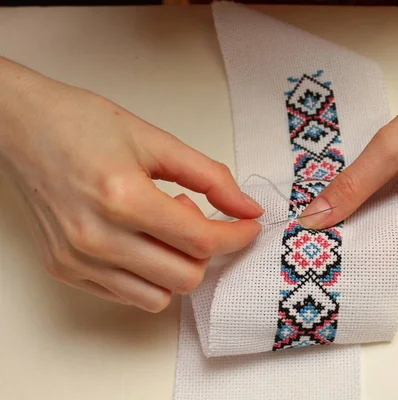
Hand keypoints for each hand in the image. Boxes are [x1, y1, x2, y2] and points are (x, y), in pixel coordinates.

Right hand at [0, 61, 262, 311]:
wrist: (21, 126)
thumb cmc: (82, 124)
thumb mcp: (155, 140)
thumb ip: (210, 176)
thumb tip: (247, 208)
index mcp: (123, 198)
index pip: (201, 241)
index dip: (236, 235)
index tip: (248, 225)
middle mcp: (96, 238)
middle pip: (185, 277)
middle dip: (206, 250)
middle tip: (193, 216)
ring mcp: (77, 260)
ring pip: (159, 296)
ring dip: (175, 265)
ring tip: (160, 226)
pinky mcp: (65, 269)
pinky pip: (126, 295)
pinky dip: (148, 275)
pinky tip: (139, 240)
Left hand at [299, 59, 397, 267]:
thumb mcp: (393, 148)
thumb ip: (351, 187)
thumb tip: (312, 220)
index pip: (374, 260)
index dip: (337, 251)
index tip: (299, 244)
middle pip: (378, 251)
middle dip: (342, 236)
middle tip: (298, 225)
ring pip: (384, 235)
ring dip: (354, 220)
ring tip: (315, 210)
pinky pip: (394, 219)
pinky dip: (371, 208)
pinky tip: (347, 195)